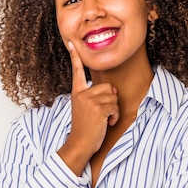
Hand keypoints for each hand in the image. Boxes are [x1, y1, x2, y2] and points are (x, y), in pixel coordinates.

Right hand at [57, 42, 118, 173]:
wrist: (80, 144)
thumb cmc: (85, 128)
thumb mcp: (86, 109)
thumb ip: (96, 97)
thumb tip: (114, 90)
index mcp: (77, 92)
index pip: (77, 71)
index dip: (75, 57)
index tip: (71, 43)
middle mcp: (81, 94)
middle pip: (108, 87)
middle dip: (111, 101)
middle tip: (101, 113)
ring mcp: (89, 101)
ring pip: (114, 97)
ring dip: (113, 110)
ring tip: (102, 119)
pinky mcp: (97, 109)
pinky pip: (115, 107)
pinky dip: (114, 117)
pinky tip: (106, 123)